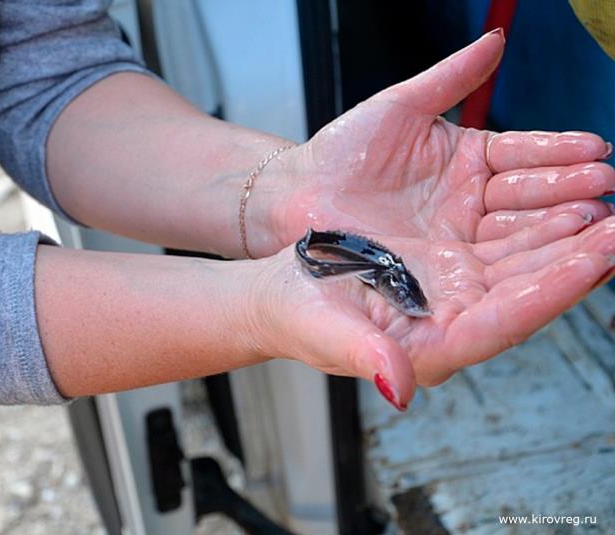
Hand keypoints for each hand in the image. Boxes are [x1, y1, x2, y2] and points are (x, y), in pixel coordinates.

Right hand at [250, 214, 614, 409]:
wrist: (281, 285)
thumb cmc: (297, 316)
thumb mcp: (323, 333)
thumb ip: (364, 357)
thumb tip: (399, 390)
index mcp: (434, 342)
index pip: (506, 320)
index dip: (552, 292)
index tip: (596, 261)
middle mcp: (456, 308)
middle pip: (529, 283)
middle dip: (577, 253)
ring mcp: (456, 274)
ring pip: (522, 251)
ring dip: (562, 223)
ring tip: (600, 191)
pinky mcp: (449, 243)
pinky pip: (499, 222)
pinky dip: (530, 200)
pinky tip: (558, 181)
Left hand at [256, 30, 613, 256]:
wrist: (299, 195)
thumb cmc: (341, 151)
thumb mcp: (398, 109)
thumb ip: (450, 78)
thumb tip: (495, 41)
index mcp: (470, 163)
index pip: (525, 158)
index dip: (559, 156)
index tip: (596, 152)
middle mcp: (472, 205)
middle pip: (533, 204)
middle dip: (573, 200)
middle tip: (609, 196)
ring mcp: (460, 241)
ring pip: (521, 240)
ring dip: (562, 237)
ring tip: (602, 232)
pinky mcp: (446, 275)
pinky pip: (494, 274)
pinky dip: (531, 270)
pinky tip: (566, 265)